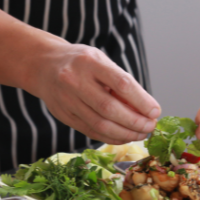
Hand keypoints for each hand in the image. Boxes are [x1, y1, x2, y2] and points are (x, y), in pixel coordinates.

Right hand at [26, 42, 160, 143]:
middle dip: (135, 122)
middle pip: (110, 109)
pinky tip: (124, 137)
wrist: (43, 65)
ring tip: (141, 134)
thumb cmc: (81, 63)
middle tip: (150, 126)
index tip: (155, 112)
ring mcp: (67, 100)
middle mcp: (75, 80)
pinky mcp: (64, 116)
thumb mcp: (102, 61)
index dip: (141, 101)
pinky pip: (92, 132)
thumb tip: (148, 110)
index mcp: (90, 62)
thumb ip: (122, 82)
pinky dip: (112, 138)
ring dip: (126, 134)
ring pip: (101, 125)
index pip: (121, 83)